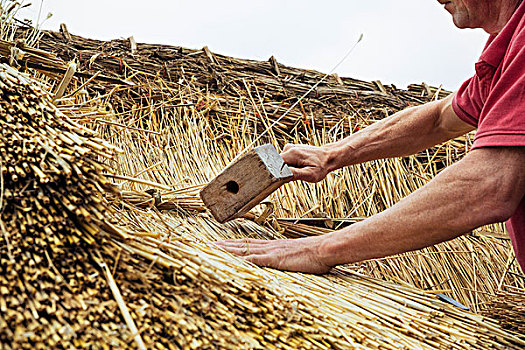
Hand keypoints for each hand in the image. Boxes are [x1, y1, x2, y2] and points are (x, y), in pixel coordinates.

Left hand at [215, 236, 331, 273]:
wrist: (326, 249)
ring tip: (212, 250)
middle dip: (225, 245)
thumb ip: (291, 260)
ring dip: (228, 250)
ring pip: (245, 250)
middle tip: (208, 245)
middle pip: (243, 244)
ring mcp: (272, 252)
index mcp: (275, 246)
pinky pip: (255, 260)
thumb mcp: (300, 257)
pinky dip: (242, 261)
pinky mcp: (276, 259)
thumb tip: (287, 264)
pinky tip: (232, 262)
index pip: (250, 243)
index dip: (235, 244)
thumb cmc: (317, 254)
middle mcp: (270, 246)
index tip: (222, 243)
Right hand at [280, 144, 333, 182]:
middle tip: (296, 176)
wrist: (328, 157)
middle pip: (276, 163)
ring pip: (280, 163)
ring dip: (287, 169)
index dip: (277, 173)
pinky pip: (284, 160)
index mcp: (291, 154)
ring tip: (300, 170)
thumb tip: (283, 175)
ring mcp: (289, 148)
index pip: (274, 164)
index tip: (285, 178)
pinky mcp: (291, 150)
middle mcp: (288, 148)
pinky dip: (289, 165)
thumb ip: (296, 174)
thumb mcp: (310, 174)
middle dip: (283, 172)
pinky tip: (299, 166)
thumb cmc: (321, 166)